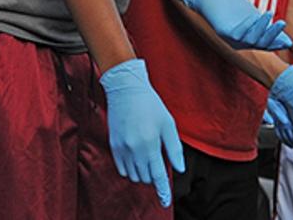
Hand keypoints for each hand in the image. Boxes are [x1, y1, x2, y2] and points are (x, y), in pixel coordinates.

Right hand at [99, 58, 183, 207]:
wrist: (125, 89)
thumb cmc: (150, 105)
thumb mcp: (168, 125)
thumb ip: (174, 149)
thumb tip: (179, 169)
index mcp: (150, 143)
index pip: (157, 175)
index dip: (162, 190)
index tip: (165, 202)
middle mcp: (134, 148)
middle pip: (144, 178)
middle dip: (153, 177)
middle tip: (157, 163)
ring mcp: (121, 147)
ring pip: (132, 175)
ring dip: (141, 174)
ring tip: (147, 159)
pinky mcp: (113, 144)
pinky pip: (121, 168)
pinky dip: (130, 169)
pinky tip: (136, 158)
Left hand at [182, 0, 292, 49]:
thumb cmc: (230, 5)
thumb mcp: (252, 16)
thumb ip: (266, 27)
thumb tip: (289, 43)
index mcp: (246, 41)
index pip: (264, 46)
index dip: (276, 44)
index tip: (289, 41)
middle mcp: (238, 43)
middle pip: (260, 44)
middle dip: (273, 34)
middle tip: (283, 22)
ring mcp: (229, 39)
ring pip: (251, 39)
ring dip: (262, 27)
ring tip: (269, 14)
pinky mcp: (222, 32)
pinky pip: (238, 33)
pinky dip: (248, 25)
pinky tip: (253, 16)